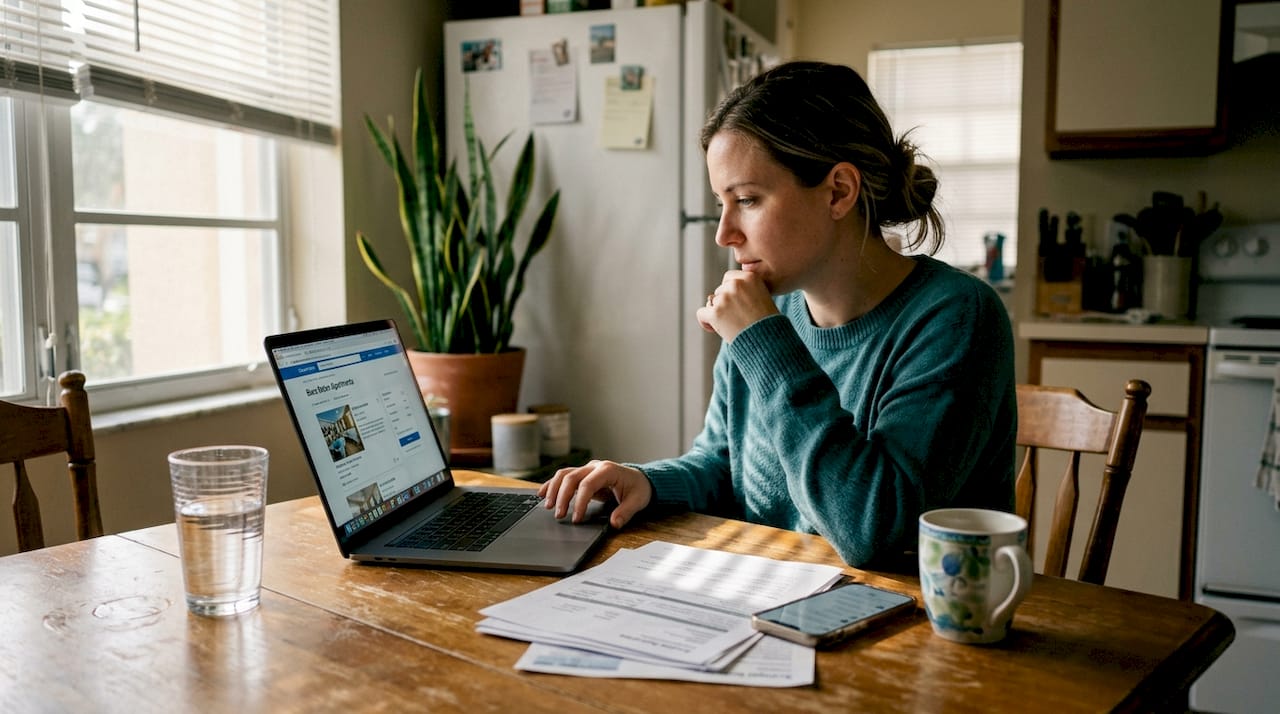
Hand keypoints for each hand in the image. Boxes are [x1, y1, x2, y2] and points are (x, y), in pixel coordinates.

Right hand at [537, 460, 651, 528]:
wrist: (640, 479)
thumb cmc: (638, 488)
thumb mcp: (637, 501)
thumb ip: (625, 512)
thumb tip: (615, 523)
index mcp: (608, 470)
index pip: (588, 484)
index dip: (580, 502)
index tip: (576, 518)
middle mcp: (595, 467)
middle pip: (571, 477)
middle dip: (562, 497)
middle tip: (559, 516)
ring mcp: (587, 469)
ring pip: (564, 474)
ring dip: (553, 489)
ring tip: (547, 507)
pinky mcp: (582, 475)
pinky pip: (563, 477)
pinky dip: (551, 484)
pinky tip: (541, 494)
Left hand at [696, 270, 778, 342]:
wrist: (769, 342)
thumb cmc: (766, 323)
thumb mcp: (761, 298)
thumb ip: (742, 291)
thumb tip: (711, 297)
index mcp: (750, 277)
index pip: (729, 278)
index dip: (729, 291)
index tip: (736, 304)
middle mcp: (736, 284)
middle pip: (719, 291)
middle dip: (724, 304)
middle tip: (736, 319)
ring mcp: (725, 298)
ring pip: (711, 303)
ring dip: (717, 314)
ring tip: (733, 326)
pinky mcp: (715, 313)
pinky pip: (701, 314)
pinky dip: (705, 322)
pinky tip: (715, 330)